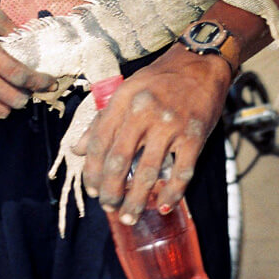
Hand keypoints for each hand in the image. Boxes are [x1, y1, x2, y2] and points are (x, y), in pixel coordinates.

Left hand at [78, 49, 231, 223]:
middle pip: (119, 160)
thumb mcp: (126, 90)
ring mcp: (170, 124)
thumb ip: (102, 120)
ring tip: (129, 216)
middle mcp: (143, 111)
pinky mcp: (194, 135)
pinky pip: (181, 172)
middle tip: (108, 207)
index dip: (92, 170)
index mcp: (123, 100)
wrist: (201, 62)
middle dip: (111, 191)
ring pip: (148, 172)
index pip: (99, 141)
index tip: (92, 190)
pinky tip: (163, 206)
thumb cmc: (160, 79)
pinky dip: (172, 193)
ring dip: (136, 200)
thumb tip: (77, 149)